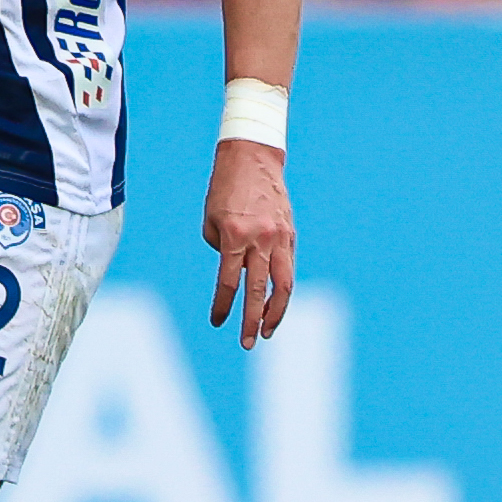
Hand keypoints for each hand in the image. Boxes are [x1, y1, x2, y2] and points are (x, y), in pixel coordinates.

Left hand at [203, 137, 294, 347]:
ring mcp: (279, 237)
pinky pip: (287, 268)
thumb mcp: (212, 221)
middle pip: (259, 290)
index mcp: (234, 236)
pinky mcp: (290, 234)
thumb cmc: (224, 189)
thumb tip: (237, 274)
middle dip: (253, 320)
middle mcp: (259, 239)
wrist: (252, 158)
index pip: (228, 282)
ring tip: (269, 331)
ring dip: (277, 312)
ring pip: (283, 284)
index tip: (218, 323)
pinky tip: (276, 303)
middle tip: (248, 343)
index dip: (223, 306)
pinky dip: (283, 288)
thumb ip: (223, 251)